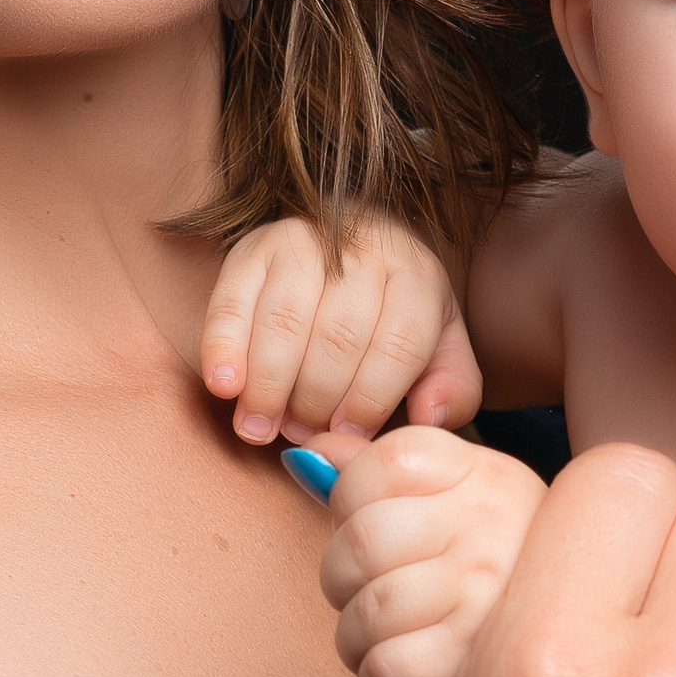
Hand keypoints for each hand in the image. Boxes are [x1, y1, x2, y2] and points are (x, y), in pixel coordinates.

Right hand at [201, 217, 479, 444]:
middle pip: (339, 335)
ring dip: (269, 384)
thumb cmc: (393, 315)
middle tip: (302, 435)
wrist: (348, 248)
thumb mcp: (441, 346)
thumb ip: (452, 386)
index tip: (348, 435)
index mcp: (416, 275)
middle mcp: (362, 248)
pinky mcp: (251, 248)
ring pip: (285, 320)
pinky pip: (232, 300)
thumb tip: (430, 419)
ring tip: (260, 428)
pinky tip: (225, 388)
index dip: (372, 398)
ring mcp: (303, 241)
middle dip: (317, 398)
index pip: (400, 342)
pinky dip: (223, 347)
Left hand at [317, 429, 550, 676]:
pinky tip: (404, 670)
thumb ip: (370, 470)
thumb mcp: (445, 497)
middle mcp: (494, 519)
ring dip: (357, 638)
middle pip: (360, 543)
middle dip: (343, 581)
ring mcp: (490, 589)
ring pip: (369, 612)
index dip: (349, 507)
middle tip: (369, 595)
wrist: (564, 637)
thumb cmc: (485, 563)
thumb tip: (304, 457)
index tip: (374, 530)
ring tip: (386, 636)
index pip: (373, 468)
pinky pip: (387, 670)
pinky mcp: (479, 661)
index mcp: (480, 469)